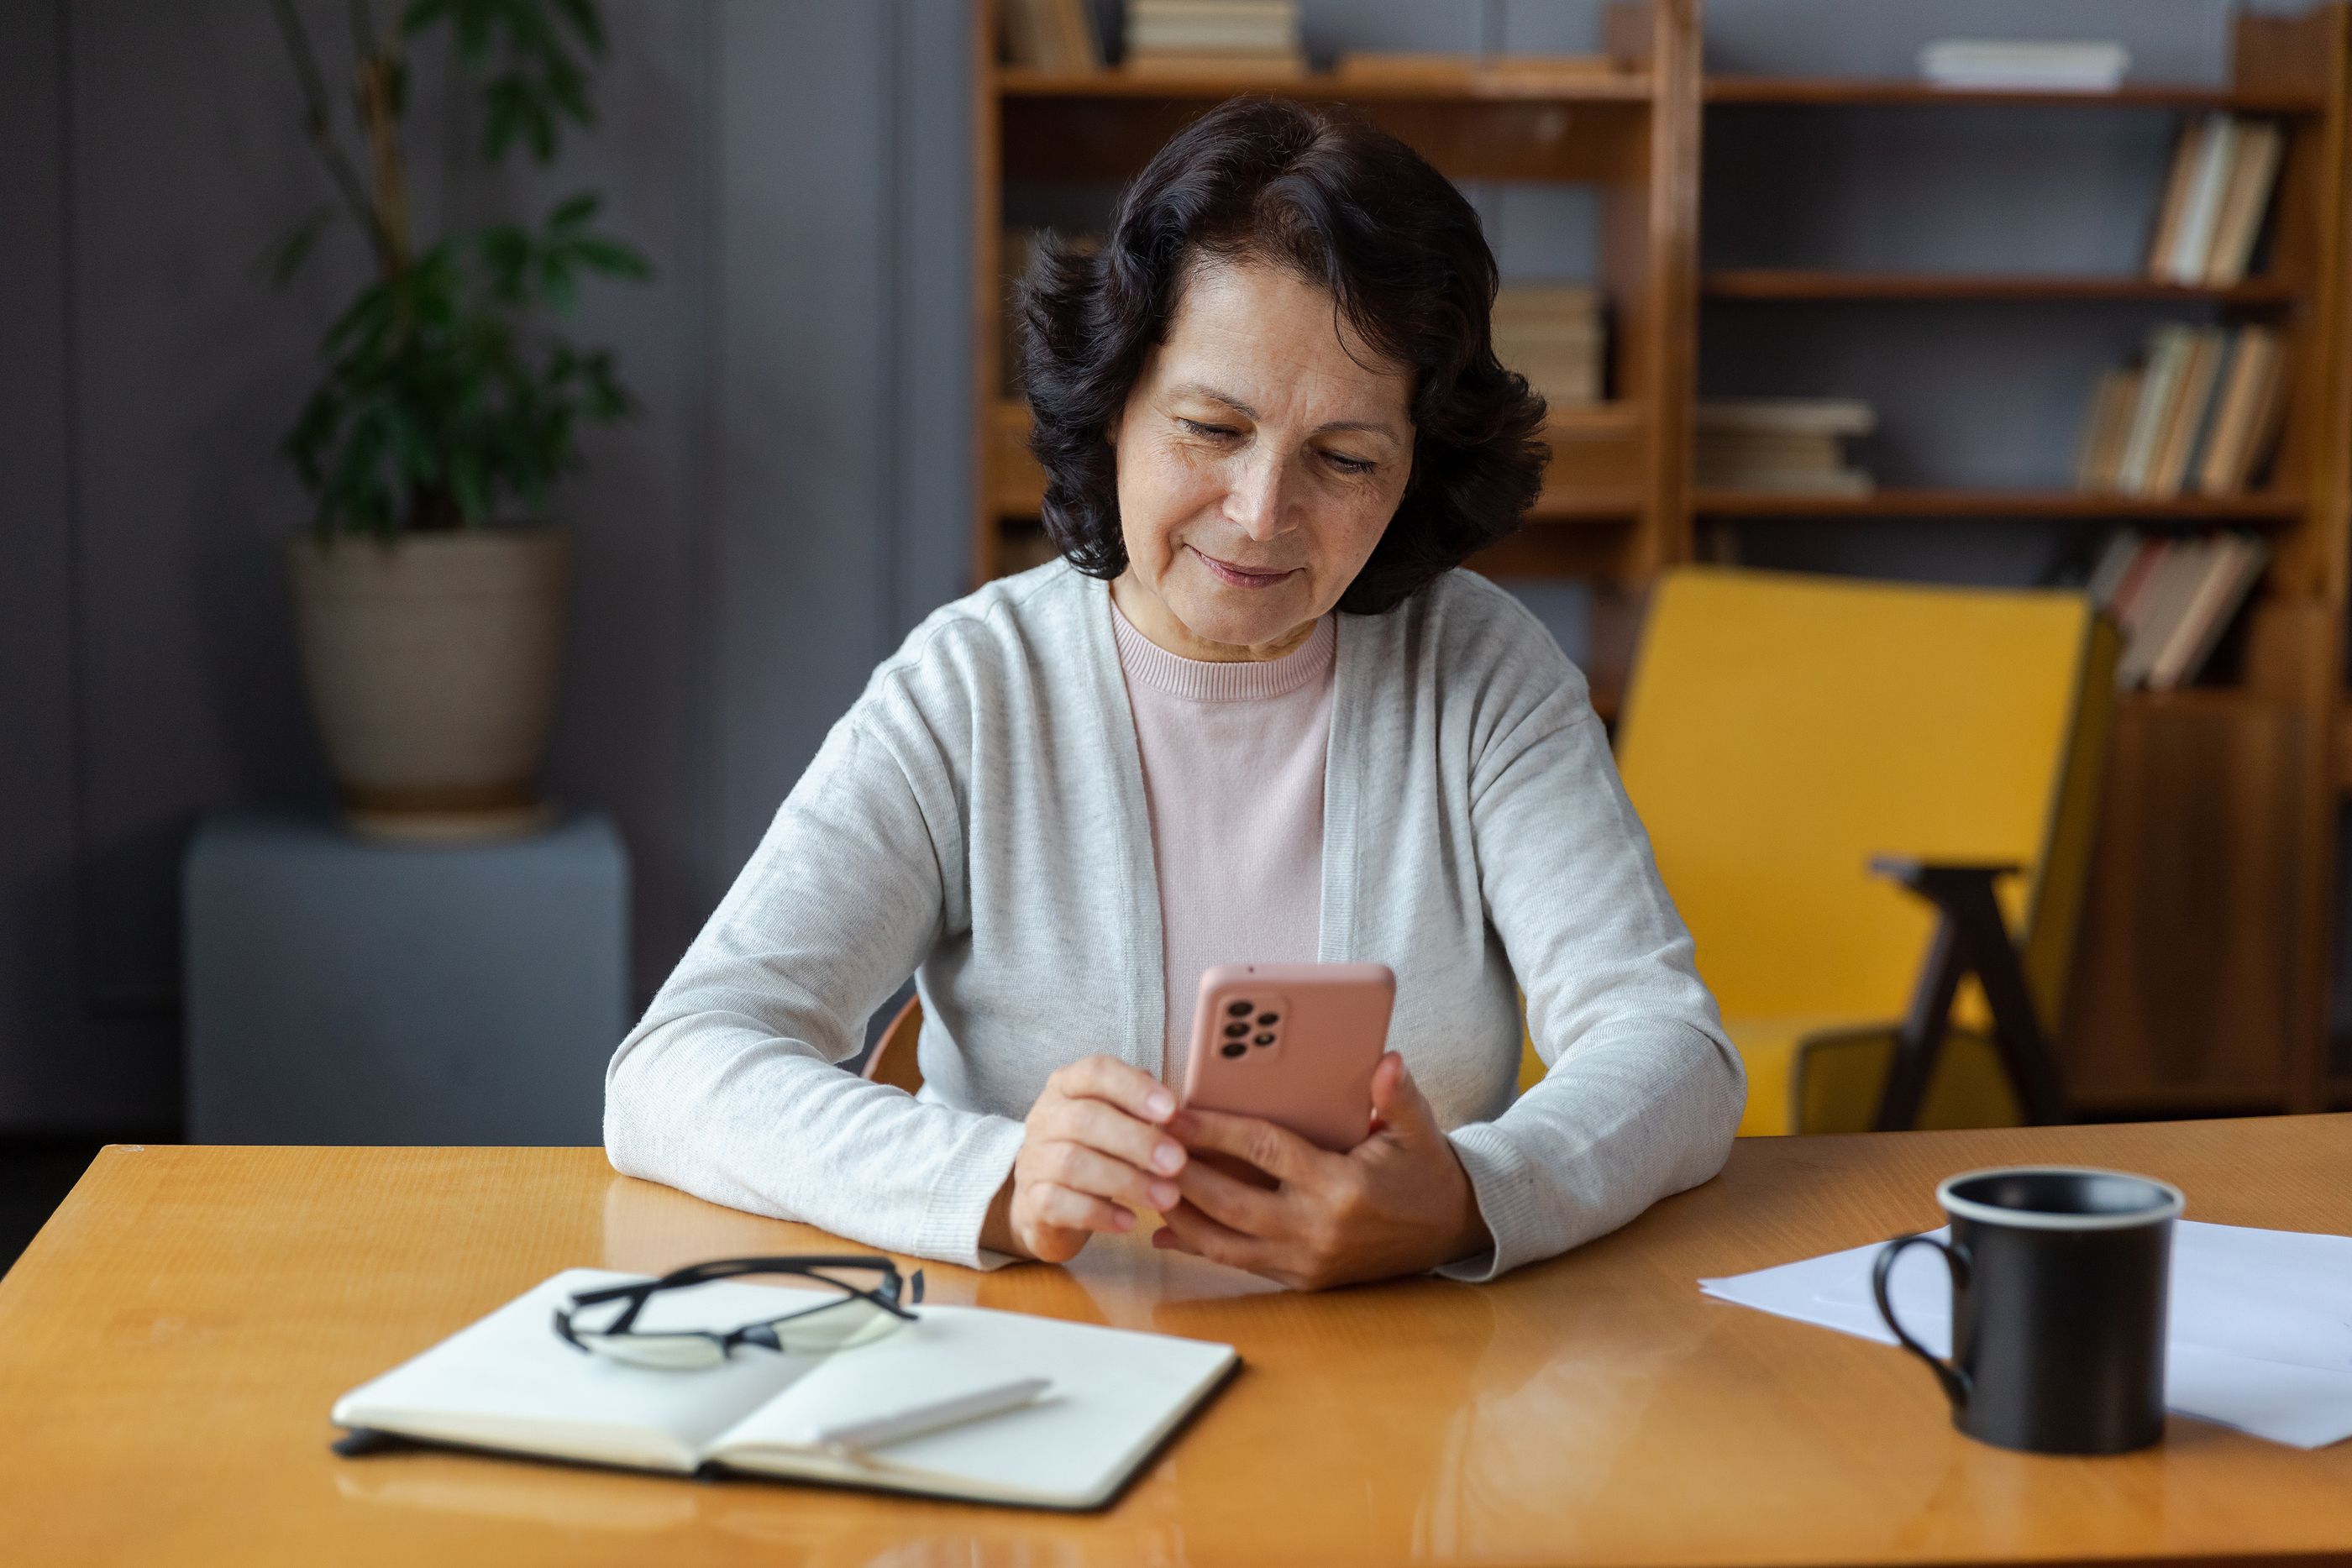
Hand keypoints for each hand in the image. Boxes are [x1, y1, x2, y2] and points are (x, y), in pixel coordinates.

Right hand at [982, 1056, 1187, 1263]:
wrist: (1047, 1202)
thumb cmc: (1097, 1150)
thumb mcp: (1118, 1120)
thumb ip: (1144, 1108)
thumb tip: (1182, 1112)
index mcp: (1068, 1086)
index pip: (1095, 1072)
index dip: (1134, 1088)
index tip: (1172, 1109)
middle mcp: (1046, 1117)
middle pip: (1084, 1119)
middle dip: (1136, 1140)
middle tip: (1177, 1162)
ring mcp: (1034, 1159)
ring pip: (1073, 1164)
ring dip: (1126, 1181)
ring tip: (1167, 1197)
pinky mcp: (1032, 1201)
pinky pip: (1060, 1204)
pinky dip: (1099, 1213)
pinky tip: (1130, 1221)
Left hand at [1153, 1053, 1489, 1289]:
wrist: (1450, 1233)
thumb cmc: (1426, 1173)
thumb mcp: (1419, 1130)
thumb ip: (1396, 1096)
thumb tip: (1385, 1060)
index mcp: (1341, 1186)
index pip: (1265, 1152)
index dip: (1217, 1131)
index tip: (1177, 1113)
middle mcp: (1318, 1229)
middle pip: (1231, 1201)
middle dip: (1181, 1174)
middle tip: (1140, 1147)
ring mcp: (1308, 1261)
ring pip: (1226, 1243)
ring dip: (1180, 1216)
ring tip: (1141, 1187)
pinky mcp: (1303, 1280)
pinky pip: (1240, 1265)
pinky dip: (1201, 1247)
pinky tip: (1168, 1231)